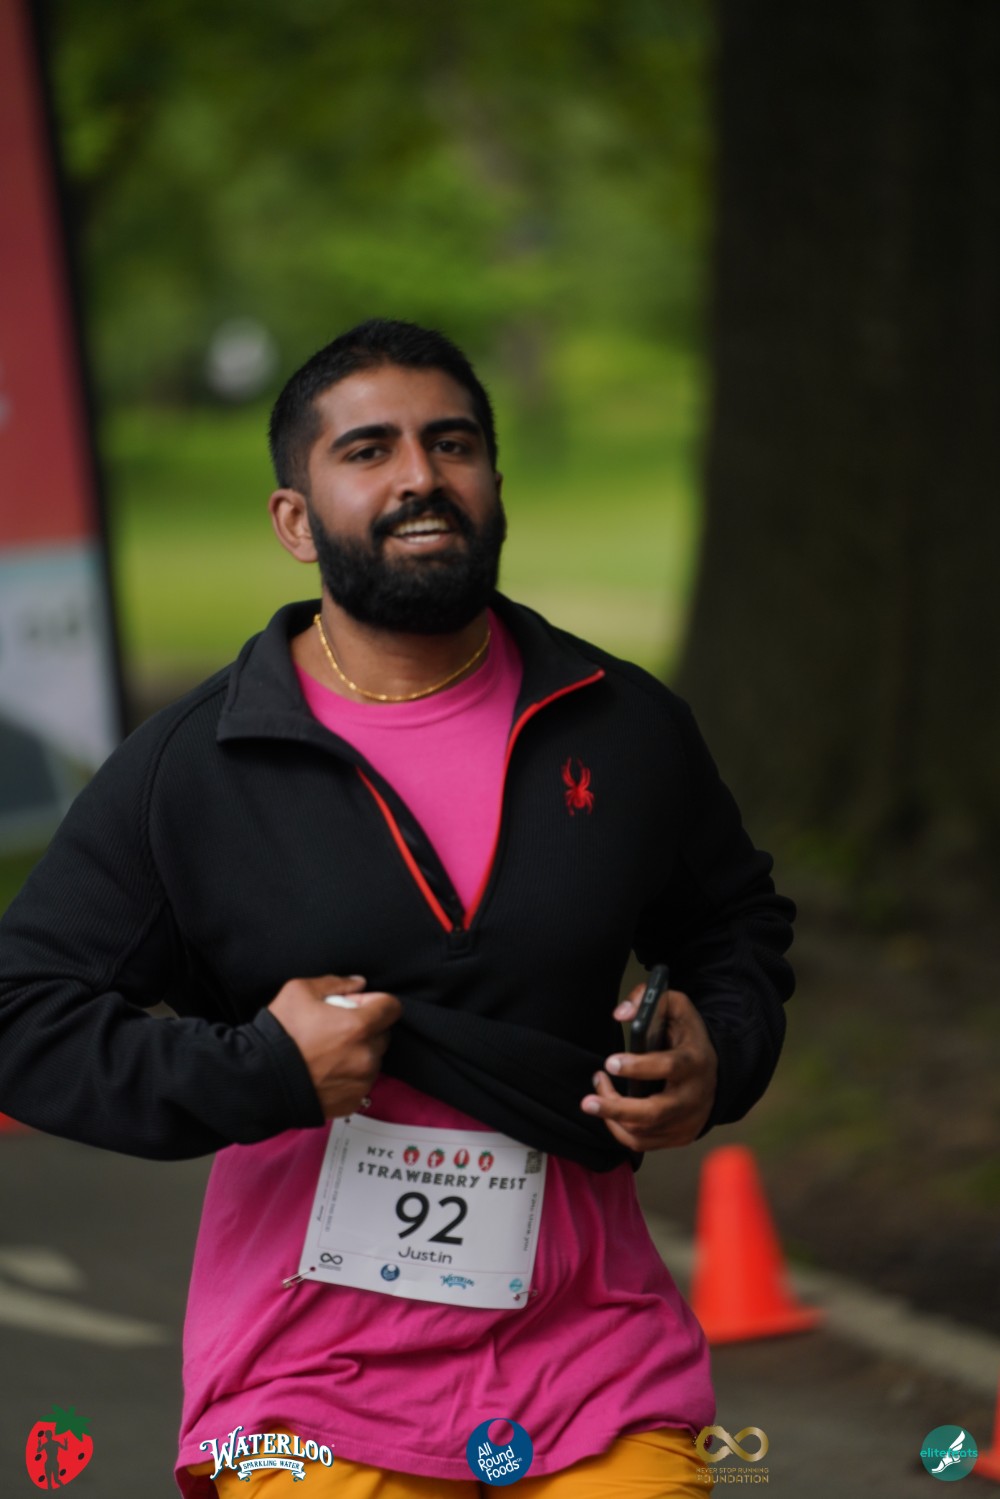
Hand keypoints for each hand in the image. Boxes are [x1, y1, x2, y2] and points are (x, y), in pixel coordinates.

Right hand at [268, 974, 400, 1117]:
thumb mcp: (299, 992)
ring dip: (359, 1053)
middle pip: (383, 1034)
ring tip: (329, 1053)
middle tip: (337, 1029)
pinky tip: (327, 1071)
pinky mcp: (354, 1101)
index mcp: (358, 1026)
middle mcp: (366, 1055)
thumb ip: (335, 983)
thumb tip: (357, 983)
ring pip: (373, 1059)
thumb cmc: (279, 1036)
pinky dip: (351, 1075)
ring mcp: (361, 1081)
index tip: (358, 1005)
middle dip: (366, 1028)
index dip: (376, 1002)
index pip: (392, 1007)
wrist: (262, 1082)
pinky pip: (362, 1082)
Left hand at [580, 983, 717, 1149]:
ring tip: (595, 1096)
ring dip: (611, 1116)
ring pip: (643, 1132)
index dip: (638, 1067)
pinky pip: (642, 1143)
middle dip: (617, 1109)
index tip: (610, 1062)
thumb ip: (649, 999)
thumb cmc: (687, 1037)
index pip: (668, 1067)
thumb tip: (620, 1014)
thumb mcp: (677, 1007)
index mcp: (694, 1061)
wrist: (716, 1072)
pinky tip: (609, 1110)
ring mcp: (687, 1121)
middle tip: (587, 1102)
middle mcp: (693, 1096)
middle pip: (654, 1113)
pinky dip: (619, 1130)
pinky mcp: (679, 1136)